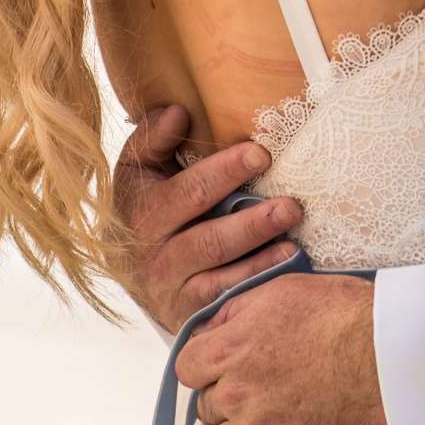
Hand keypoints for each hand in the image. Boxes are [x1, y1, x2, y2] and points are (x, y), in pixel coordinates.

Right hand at [113, 104, 303, 334]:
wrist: (129, 270)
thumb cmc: (144, 206)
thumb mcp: (138, 169)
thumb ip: (155, 138)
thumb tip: (180, 110)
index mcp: (143, 211)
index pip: (189, 192)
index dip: (225, 173)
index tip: (262, 154)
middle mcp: (155, 255)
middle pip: (209, 241)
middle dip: (252, 223)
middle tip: (291, 206)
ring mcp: (173, 288)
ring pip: (220, 275)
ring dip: (261, 258)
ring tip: (295, 239)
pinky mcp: (190, 313)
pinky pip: (226, 301)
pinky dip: (256, 285)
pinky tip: (286, 266)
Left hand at [178, 272, 385, 424]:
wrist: (384, 350)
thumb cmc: (339, 313)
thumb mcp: (279, 289)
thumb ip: (236, 309)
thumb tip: (212, 325)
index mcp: (230, 348)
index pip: (187, 367)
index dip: (202, 367)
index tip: (214, 367)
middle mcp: (235, 391)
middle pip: (204, 406)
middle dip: (219, 399)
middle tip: (242, 393)